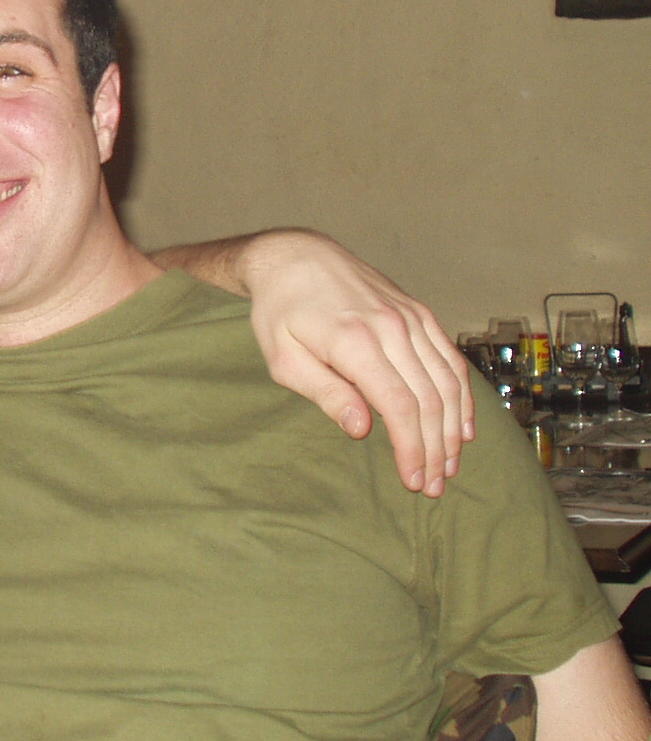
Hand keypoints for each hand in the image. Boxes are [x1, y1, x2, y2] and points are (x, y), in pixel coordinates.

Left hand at [239, 230, 472, 495]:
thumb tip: (363, 429)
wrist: (294, 255)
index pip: (399, 406)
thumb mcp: (283, 358)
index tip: (413, 480)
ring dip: (452, 428)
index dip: (411, 448)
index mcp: (354, 341)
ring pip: (447, 380)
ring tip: (448, 465)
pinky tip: (461, 424)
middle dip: (434, 449)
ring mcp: (409, 316)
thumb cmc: (280, 311)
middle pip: (429, 399)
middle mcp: (391, 327)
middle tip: (432, 485)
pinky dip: (461, 394)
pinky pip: (449, 357)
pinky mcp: (417, 311)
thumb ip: (325, 393)